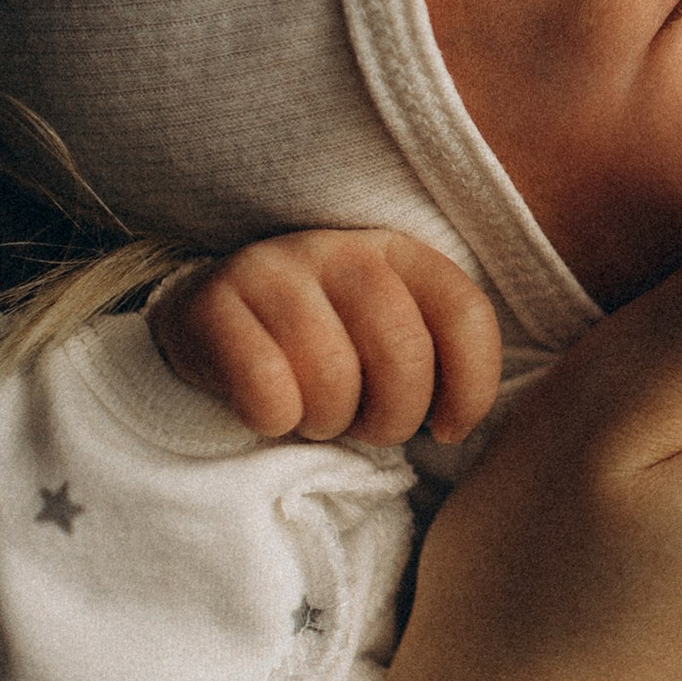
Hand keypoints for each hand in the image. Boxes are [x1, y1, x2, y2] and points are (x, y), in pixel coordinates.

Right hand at [152, 228, 503, 444]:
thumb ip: (436, 354)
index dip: (472, 387)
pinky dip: (274, 420)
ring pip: (332, 377)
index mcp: (398, 252)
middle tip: (364, 427)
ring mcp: (275, 269)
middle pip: (403, 354)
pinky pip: (266, 388)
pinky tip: (269, 413)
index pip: (465, 313)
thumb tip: (459, 422)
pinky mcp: (213, 302)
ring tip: (314, 415)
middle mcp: (341, 250)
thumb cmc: (321, 344)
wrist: (209, 319)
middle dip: (391, 418)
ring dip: (327, 422)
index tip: (448, 430)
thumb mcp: (386, 334)